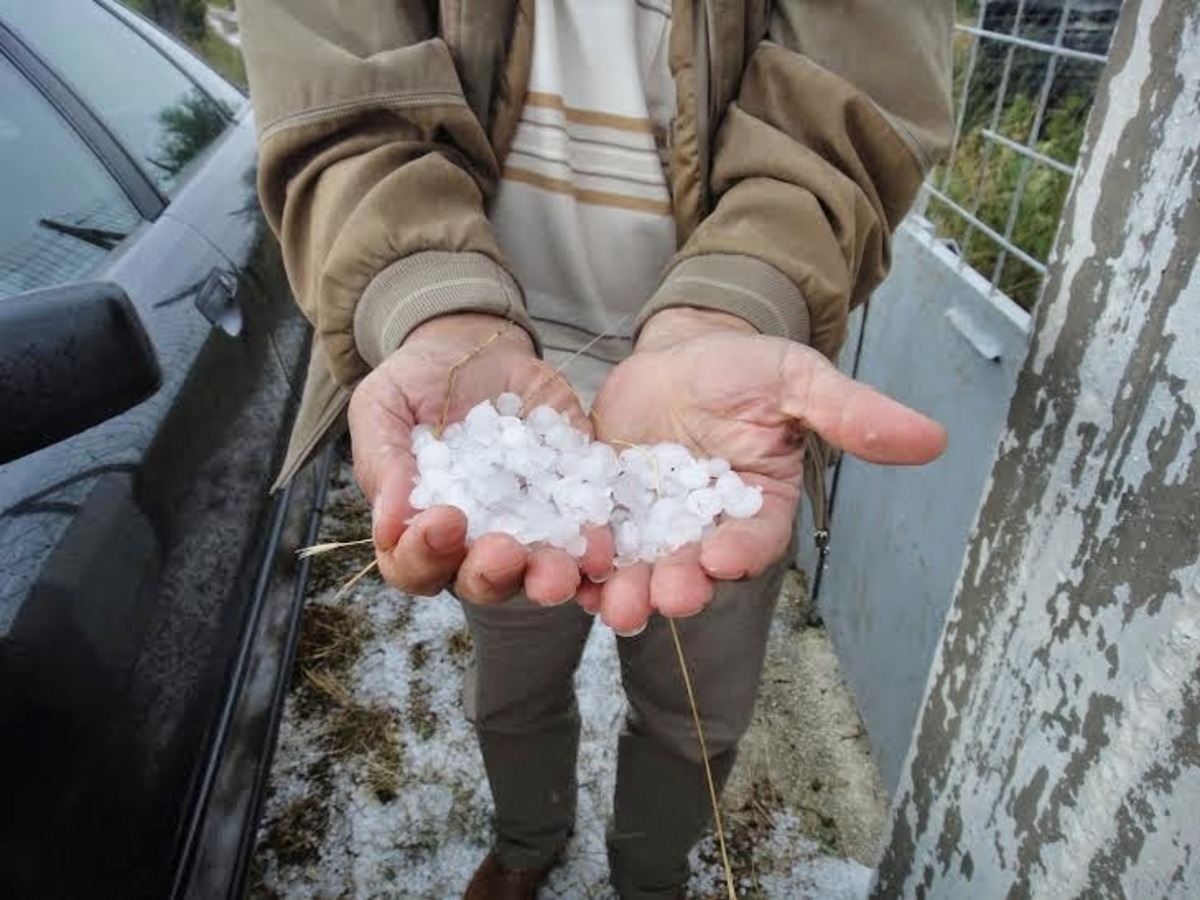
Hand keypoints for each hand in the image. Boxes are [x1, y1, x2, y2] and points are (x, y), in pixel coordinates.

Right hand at [349, 313, 612, 604]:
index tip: (442, 520)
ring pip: (538, 570)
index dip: (424, 556)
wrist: (472, 347)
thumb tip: (388, 526)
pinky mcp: (572, 496)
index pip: (416, 567)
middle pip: (482, 582)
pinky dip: (595, 539)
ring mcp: (529, 524)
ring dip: (549, 576)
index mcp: (422, 530)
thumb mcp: (382, 408)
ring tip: (560, 570)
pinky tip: (603, 540)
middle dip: (492, 574)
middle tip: (503, 550)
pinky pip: (587, 528)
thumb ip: (383, 463)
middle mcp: (476, 541)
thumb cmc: (414, 384)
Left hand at [586, 308, 947, 633]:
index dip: (741, 551)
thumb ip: (851, 414)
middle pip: (693, 569)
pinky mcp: (608, 514)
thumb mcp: (798, 381)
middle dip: (676, 587)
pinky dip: (580, 564)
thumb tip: (933, 438)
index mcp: (758, 507)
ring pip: (640, 570)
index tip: (723, 557)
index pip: (754, 539)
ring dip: (624, 591)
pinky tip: (564, 574)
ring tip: (609, 604)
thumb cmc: (746, 369)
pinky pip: (594, 545)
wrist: (678, 355)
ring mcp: (654, 527)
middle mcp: (706, 529)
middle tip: (657, 600)